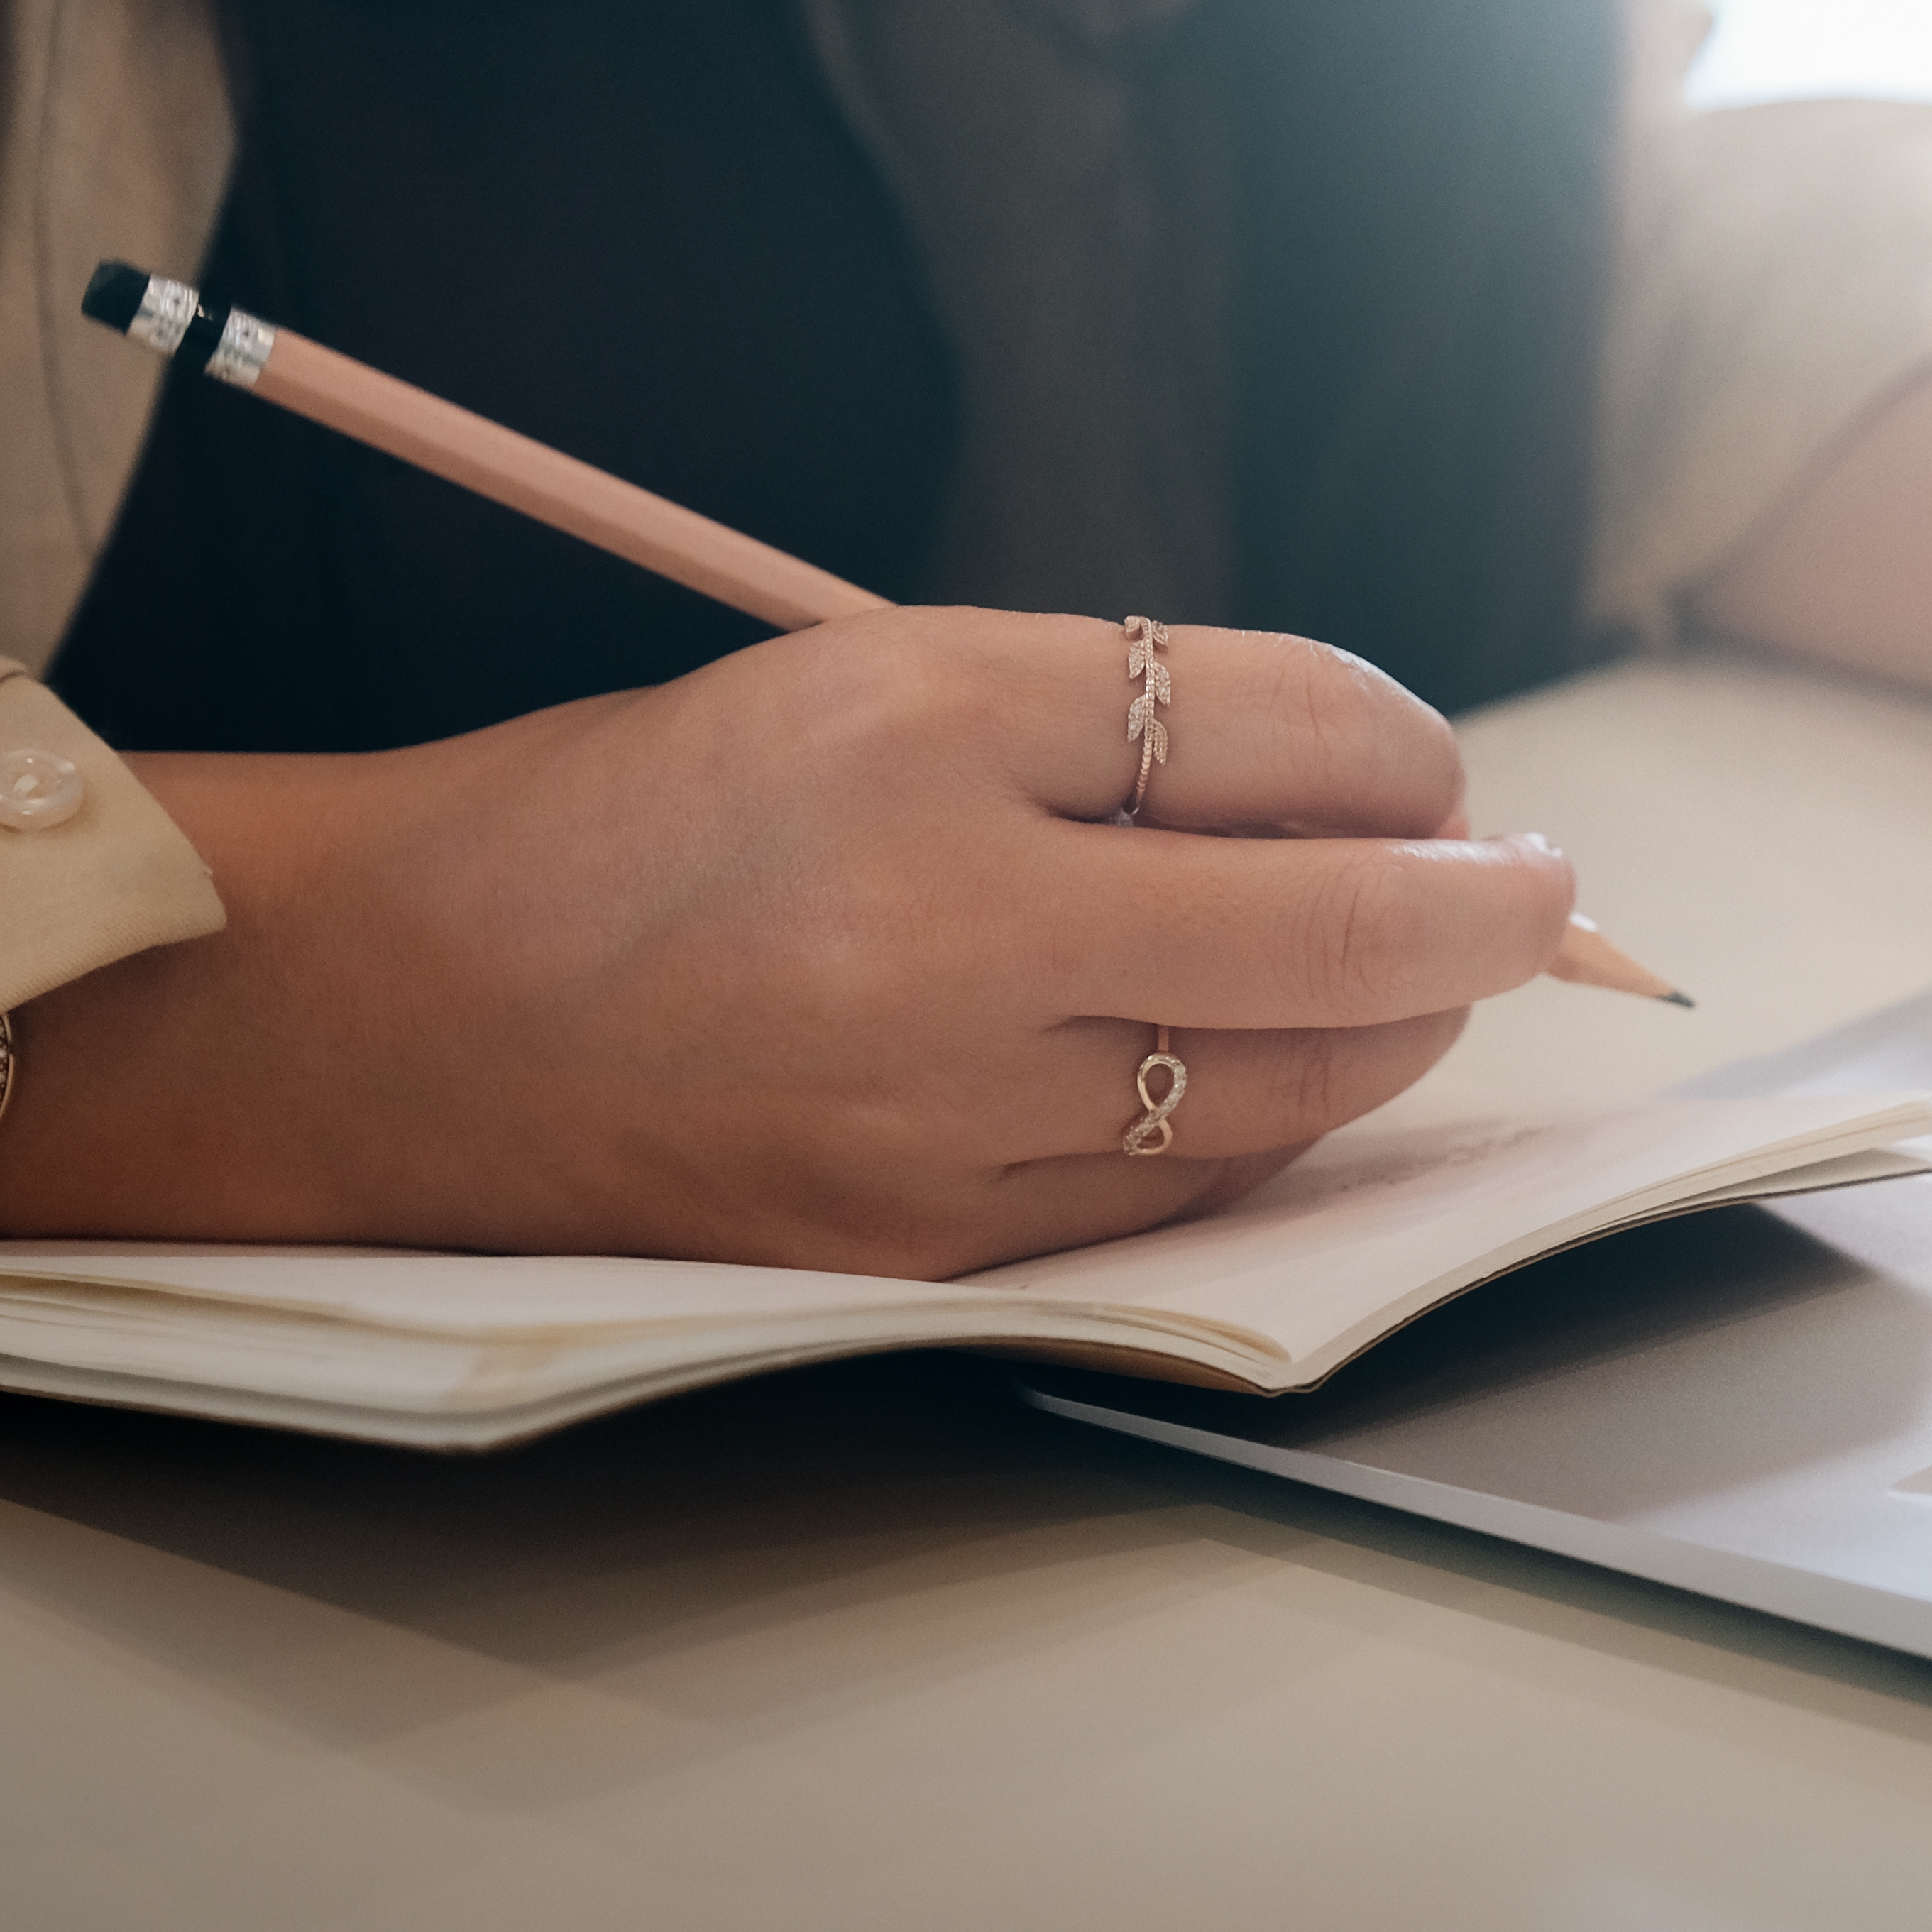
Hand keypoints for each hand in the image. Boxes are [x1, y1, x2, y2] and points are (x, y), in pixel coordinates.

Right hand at [0, 611, 1575, 1271]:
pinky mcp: (929, 1244)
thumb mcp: (872, 687)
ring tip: (1410, 975)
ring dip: (1397, 1026)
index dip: (1413, 748)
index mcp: (924, 723)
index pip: (1287, 721)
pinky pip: (1184, 1193)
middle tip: (1537, 890)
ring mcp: (942, 1107)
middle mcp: (946, 919)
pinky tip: (1269, 1072)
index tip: (1449, 774)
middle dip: (1491, 907)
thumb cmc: (642, 822)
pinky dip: (1264, 1126)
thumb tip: (1382, 790)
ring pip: (1297, 1079)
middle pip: (1346, 922)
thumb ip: (1123, 728)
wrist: (394, 1014)